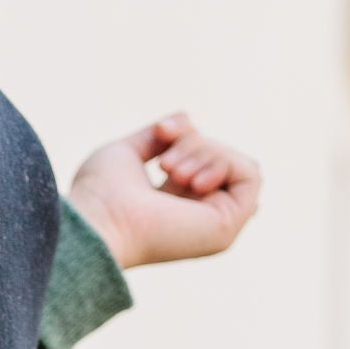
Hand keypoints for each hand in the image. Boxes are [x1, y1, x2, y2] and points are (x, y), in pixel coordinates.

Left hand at [67, 114, 261, 271]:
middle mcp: (198, 218)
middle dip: (196, 142)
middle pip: (222, 155)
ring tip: (170, 170)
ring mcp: (215, 226)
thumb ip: (160, 137)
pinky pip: (250, 174)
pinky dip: (224, 162)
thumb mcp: (130, 152)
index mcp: (175, 204)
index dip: (189, 134)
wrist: (99, 221)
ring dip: (205, 151)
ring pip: (236, 163)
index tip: (160, 132)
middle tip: (165, 163)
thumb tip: (185, 121)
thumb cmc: (100, 194)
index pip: (208, 156)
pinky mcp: (228, 227)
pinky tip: (192, 179)